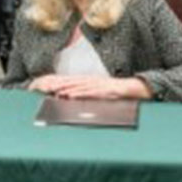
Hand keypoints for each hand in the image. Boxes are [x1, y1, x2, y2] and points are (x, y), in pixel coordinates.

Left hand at [30, 75, 151, 99]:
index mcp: (91, 81)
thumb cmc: (119, 92)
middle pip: (73, 82)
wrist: (135, 88)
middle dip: (59, 84)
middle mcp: (93, 81)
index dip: (60, 83)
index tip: (48, 85)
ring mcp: (99, 85)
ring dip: (67, 89)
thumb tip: (79, 100)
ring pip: (79, 86)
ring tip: (55, 92)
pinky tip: (72, 95)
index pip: (73, 81)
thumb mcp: (102, 93)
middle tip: (46, 88)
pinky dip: (80, 93)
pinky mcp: (105, 90)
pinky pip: (90, 92)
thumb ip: (91, 94)